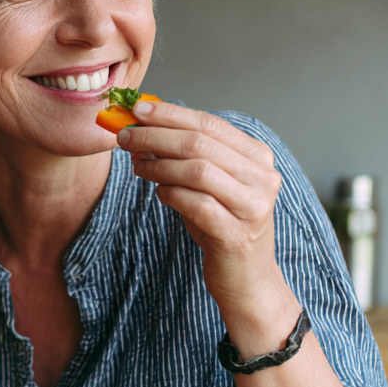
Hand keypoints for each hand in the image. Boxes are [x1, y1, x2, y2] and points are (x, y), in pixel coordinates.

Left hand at [117, 102, 295, 347]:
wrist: (247, 279)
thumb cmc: (222, 225)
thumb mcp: (210, 184)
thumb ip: (188, 155)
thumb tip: (144, 127)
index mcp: (256, 156)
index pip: (209, 123)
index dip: (170, 113)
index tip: (137, 108)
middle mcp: (262, 177)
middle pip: (200, 143)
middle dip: (156, 136)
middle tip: (125, 135)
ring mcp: (252, 206)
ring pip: (197, 171)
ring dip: (159, 165)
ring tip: (138, 166)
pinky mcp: (236, 234)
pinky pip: (195, 204)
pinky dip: (171, 194)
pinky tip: (160, 193)